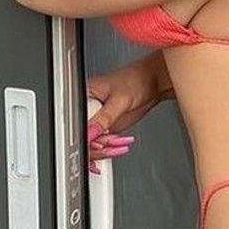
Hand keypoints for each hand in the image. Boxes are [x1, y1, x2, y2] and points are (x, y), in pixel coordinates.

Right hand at [85, 53, 170, 173]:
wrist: (153, 83)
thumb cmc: (136, 80)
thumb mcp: (120, 100)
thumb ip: (105, 118)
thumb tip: (90, 133)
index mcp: (84, 95)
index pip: (75, 121)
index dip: (85, 135)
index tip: (96, 141)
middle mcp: (88, 108)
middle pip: (81, 135)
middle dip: (96, 144)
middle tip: (111, 141)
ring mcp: (97, 119)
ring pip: (91, 143)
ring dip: (105, 148)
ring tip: (119, 142)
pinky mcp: (105, 126)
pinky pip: (102, 144)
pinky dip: (111, 148)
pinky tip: (120, 145)